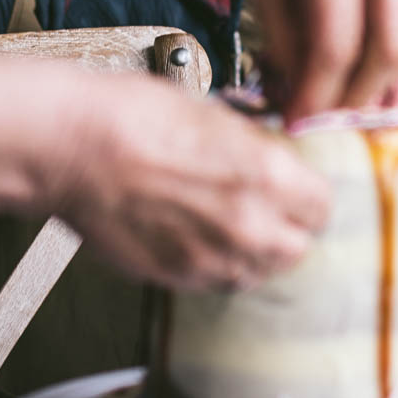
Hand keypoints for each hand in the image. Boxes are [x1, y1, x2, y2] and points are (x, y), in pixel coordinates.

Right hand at [56, 77, 331, 289]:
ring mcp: (210, 259)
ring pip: (257, 272)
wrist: (75, 146)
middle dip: (288, 230)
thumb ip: (256, 151)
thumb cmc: (135, 117)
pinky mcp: (174, 277)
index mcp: (269, 178)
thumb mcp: (218, 116)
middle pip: (297, 249)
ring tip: (230, 224)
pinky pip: (214, 282)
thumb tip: (272, 161)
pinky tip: (196, 235)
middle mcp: (248, 227)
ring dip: (253, 253)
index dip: (309, 195)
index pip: (323, 205)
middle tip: (271, 210)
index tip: (299, 189)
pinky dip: (214, 264)